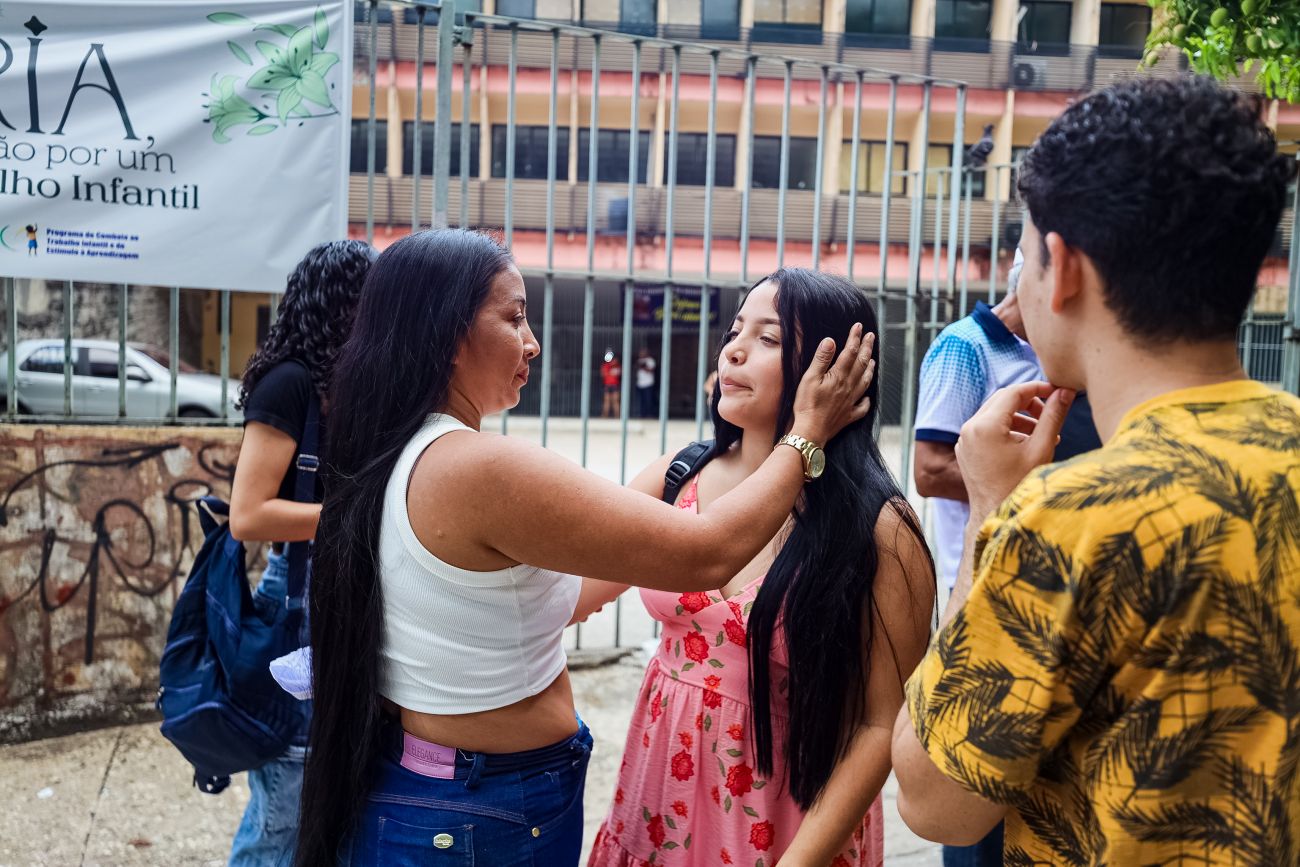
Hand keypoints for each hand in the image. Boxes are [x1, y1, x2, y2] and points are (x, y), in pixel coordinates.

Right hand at [790, 324, 875, 445]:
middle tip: (871, 336)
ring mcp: (850, 402)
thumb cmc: (807, 405)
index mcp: (839, 376)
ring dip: (870, 369)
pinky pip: (862, 407)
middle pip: (861, 364)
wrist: (811, 431)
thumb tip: (831, 341)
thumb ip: (821, 359)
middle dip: (866, 348)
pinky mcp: (848, 416)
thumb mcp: (810, 378)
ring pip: (865, 382)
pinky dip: (866, 400)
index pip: (850, 352)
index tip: (858, 326)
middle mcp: (848, 387)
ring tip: (873, 360)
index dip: (854, 338)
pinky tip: (866, 397)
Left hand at [955, 382, 1073, 520]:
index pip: (1013, 392)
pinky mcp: (965, 449)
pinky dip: (1006, 429)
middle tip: (1050, 412)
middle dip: (1028, 403)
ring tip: (1043, 432)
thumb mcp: (1041, 447)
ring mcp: (964, 440)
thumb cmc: (1020, 485)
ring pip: (994, 414)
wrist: (995, 515)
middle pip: (1002, 400)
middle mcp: (969, 429)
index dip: (1037, 388)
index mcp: (985, 426)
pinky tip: (1027, 443)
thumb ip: (1053, 416)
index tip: (1057, 392)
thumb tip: (1066, 391)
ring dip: (1019, 417)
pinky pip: (986, 429)